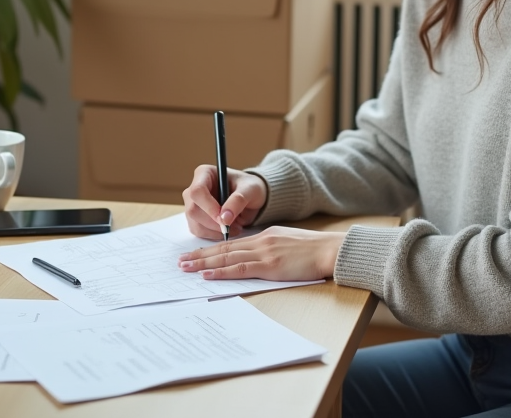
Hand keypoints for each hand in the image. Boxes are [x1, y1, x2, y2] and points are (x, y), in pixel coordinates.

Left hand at [178, 227, 344, 281]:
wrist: (330, 250)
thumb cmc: (314, 250)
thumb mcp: (288, 243)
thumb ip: (271, 248)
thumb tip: (256, 259)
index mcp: (265, 236)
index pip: (232, 243)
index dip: (212, 248)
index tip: (196, 254)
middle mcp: (260, 241)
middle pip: (224, 249)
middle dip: (200, 255)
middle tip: (181, 261)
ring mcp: (264, 253)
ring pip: (226, 257)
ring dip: (204, 263)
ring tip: (186, 268)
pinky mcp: (270, 266)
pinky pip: (240, 268)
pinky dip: (221, 272)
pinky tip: (207, 275)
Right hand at [182, 164, 268, 239]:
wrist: (250, 197)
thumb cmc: (249, 187)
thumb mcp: (250, 190)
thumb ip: (238, 201)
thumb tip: (224, 219)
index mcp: (204, 173)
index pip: (197, 191)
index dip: (209, 207)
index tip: (223, 218)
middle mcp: (194, 189)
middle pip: (193, 210)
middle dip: (213, 222)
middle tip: (232, 226)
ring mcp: (192, 204)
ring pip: (195, 223)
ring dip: (214, 231)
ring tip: (234, 227)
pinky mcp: (195, 219)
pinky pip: (198, 231)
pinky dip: (213, 235)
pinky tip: (227, 230)